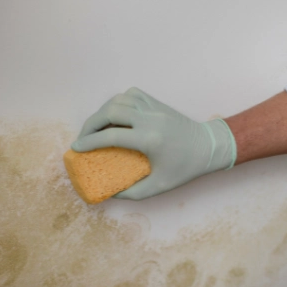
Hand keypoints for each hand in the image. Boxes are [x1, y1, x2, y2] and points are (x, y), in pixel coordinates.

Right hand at [71, 88, 235, 199]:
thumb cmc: (185, 168)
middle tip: (82, 138)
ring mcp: (154, 107)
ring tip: (95, 127)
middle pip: (110, 112)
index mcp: (150, 139)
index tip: (76, 149)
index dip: (89, 142)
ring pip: (119, 99)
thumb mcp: (160, 186)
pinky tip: (114, 114)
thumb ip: (133, 192)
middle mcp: (150, 119)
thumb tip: (110, 192)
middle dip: (90, 123)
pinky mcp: (157, 103)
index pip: (111, 136)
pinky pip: (131, 94)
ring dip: (102, 111)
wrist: (210, 147)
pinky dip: (118, 102)